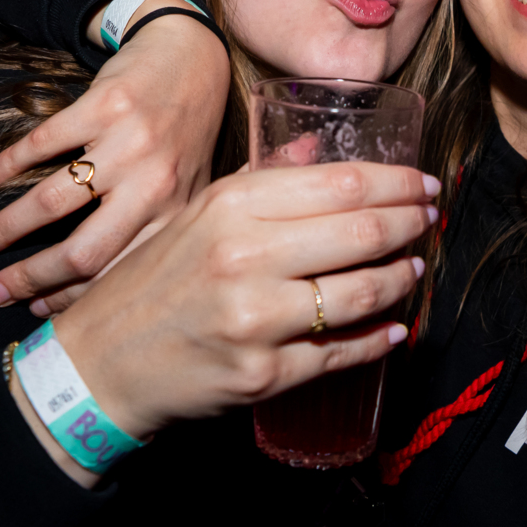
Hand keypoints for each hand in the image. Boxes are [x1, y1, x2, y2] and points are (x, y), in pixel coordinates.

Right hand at [0, 11, 229, 312]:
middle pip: (82, 251)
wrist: (194, 59)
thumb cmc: (184, 136)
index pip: (118, 274)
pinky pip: (43, 144)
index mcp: (176, 216)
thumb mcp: (186, 192)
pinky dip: (8, 165)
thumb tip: (109, 297)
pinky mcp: (104, 105)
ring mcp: (130, 144)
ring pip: (53, 201)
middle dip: (30, 279)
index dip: (71, 299)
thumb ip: (156, 236)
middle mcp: (155, 184)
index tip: (34, 313)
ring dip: (4, 229)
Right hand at [52, 161, 439, 441]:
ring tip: (412, 270)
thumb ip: (259, 181)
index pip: (342, 183)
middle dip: (411, 225)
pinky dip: (380, 338)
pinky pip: (343, 352)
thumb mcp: (197, 216)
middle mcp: (246, 257)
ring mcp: (257, 319)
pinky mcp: (264, 374)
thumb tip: (318, 151)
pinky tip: (394, 327)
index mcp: (231, 206)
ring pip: (364, 292)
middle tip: (428, 222)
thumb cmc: (153, 283)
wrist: (98, 363)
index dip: (398, 183)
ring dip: (402, 280)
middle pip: (364, 232)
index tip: (423, 184)